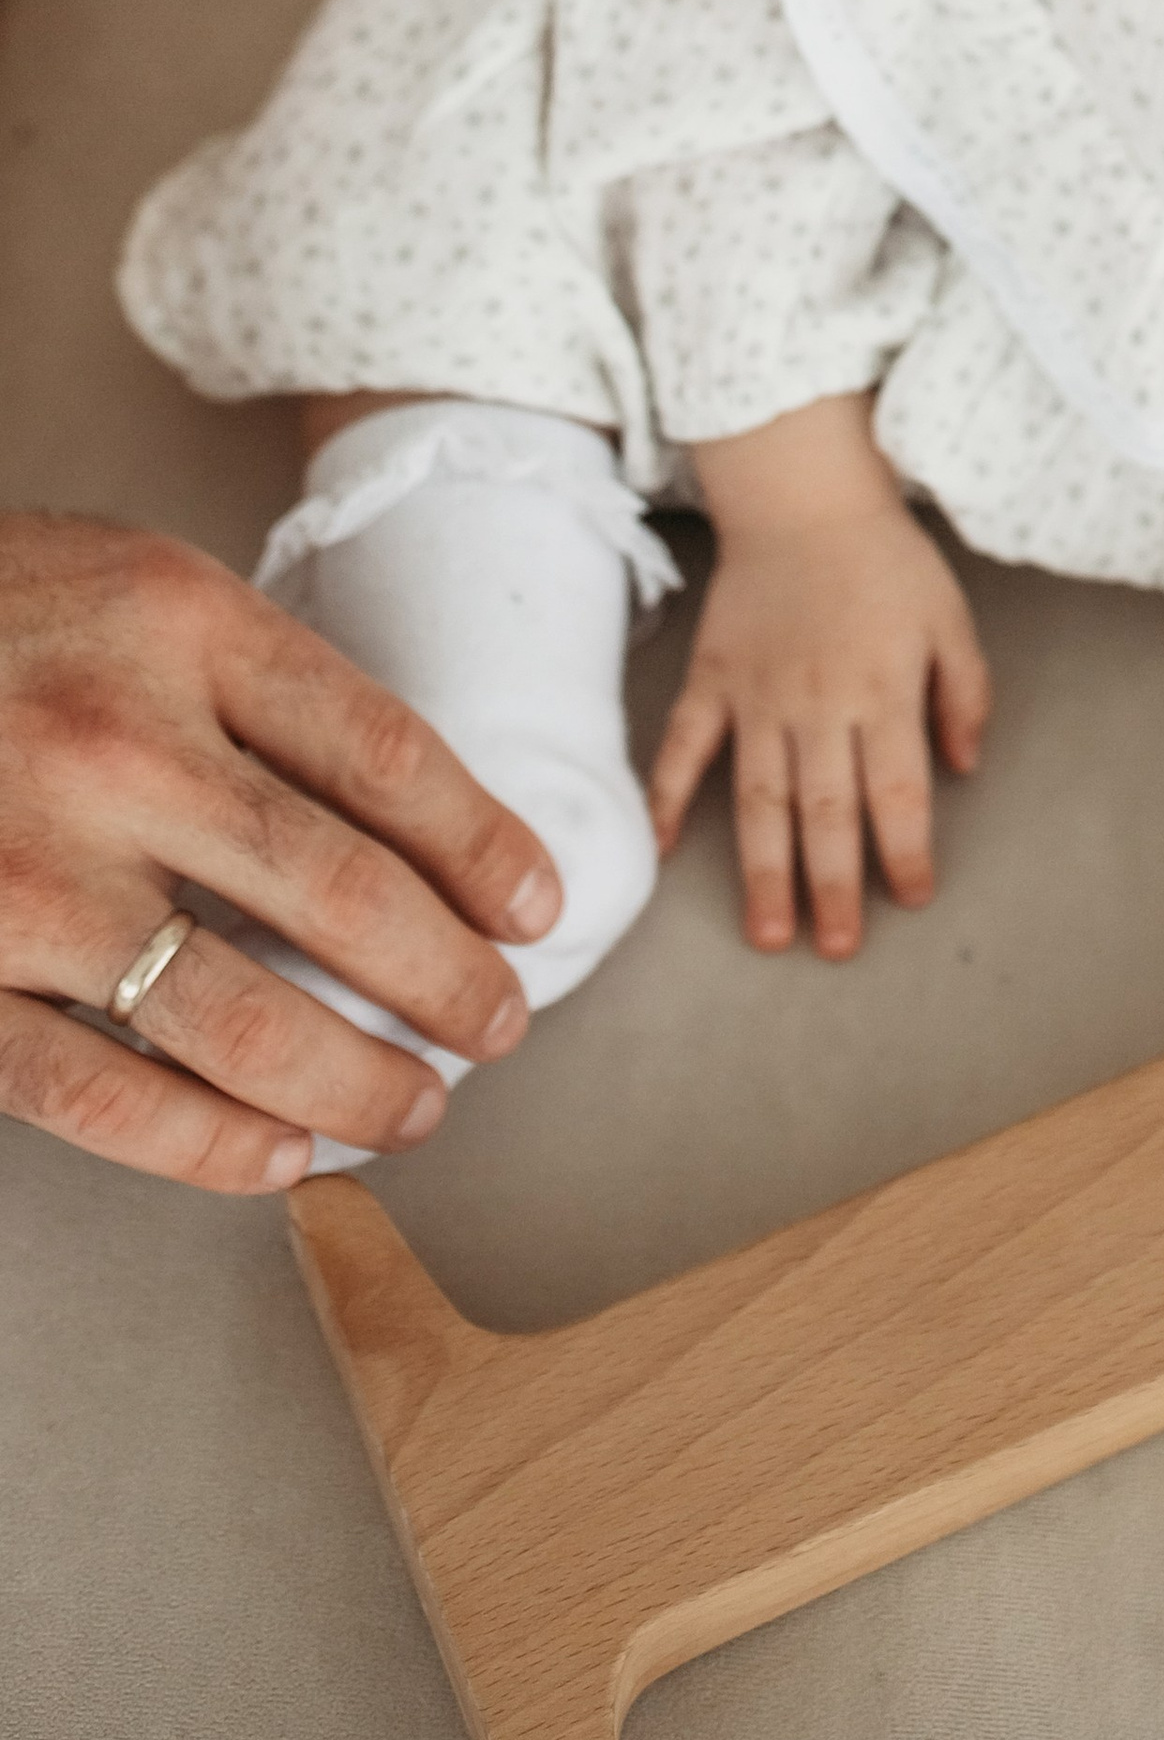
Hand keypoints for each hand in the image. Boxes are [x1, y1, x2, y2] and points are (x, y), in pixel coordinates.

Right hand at [0, 510, 560, 1192]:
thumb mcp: (134, 584)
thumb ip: (249, 679)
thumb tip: (402, 813)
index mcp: (181, 626)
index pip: (384, 755)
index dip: (483, 846)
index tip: (536, 906)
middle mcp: (114, 745)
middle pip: (340, 890)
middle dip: (448, 978)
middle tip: (502, 1024)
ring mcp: (27, 871)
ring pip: (240, 1015)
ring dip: (357, 1080)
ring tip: (419, 1107)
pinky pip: (100, 1092)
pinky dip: (208, 1142)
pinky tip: (280, 1156)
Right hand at [648, 398, 989, 956]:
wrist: (804, 496)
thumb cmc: (884, 559)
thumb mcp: (950, 617)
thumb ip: (965, 694)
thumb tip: (966, 767)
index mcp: (883, 691)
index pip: (898, 792)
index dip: (907, 852)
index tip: (912, 897)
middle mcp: (819, 705)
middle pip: (827, 813)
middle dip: (834, 888)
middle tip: (835, 948)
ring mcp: (757, 696)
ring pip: (759, 799)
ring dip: (763, 871)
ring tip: (769, 933)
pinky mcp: (710, 679)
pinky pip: (682, 747)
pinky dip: (666, 799)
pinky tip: (659, 852)